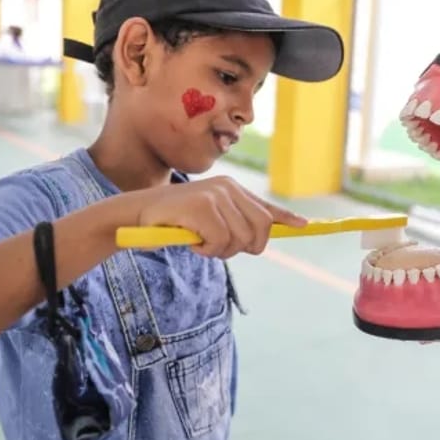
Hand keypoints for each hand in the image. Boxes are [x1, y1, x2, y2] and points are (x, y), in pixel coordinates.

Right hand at [136, 176, 307, 258]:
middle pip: (261, 229)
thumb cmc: (173, 221)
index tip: (304, 226)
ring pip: (241, 239)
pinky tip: (191, 240)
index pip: (266, 207)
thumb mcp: (208, 220)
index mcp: (232, 190)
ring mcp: (216, 195)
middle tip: (217, 247)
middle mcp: (228, 188)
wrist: (135, 215)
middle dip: (245, 247)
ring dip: (220, 250)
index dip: (286, 219)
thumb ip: (233, 225)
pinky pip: (221, 242)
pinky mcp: (203, 206)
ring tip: (199, 241)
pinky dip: (207, 249)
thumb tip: (259, 241)